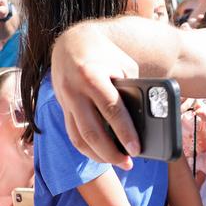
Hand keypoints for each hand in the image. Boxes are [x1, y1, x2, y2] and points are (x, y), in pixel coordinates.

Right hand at [51, 23, 139, 168]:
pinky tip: (101, 155)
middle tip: (129, 163)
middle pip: (93, 131)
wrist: (72, 42)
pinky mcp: (61, 107)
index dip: (125, 133)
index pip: (112, 111)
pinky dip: (87, 148)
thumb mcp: (125, 66)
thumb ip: (132, 90)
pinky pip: (72, 133)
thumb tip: (144, 121)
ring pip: (79, 138)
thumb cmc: (107, 56)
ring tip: (118, 163)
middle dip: (111, 152)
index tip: (137, 150)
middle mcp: (75, 91)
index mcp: (93, 77)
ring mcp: (65, 100)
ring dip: (98, 155)